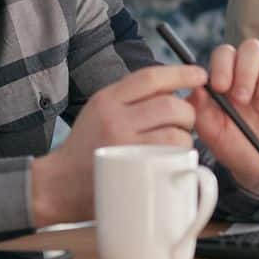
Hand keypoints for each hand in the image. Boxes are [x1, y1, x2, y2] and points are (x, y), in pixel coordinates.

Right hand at [31, 65, 206, 225]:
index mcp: (107, 98)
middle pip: (169, 104)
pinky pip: (170, 155)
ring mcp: (123, 144)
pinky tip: (172, 159)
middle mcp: (114, 117)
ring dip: (186, 137)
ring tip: (177, 144)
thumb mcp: (99, 111)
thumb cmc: (85, 148)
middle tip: (185, 123)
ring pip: (175, 131)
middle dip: (187, 112)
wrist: (59, 185)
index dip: (181, 73)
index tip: (199, 75)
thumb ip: (129, 99)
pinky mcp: (131, 169)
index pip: (151, 77)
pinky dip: (180, 156)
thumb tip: (173, 91)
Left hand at [191, 40, 258, 197]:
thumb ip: (200, 108)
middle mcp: (257, 74)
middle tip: (241, 99)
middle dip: (245, 70)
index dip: (223, 64)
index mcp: (232, 77)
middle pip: (253, 47)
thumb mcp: (212, 131)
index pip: (226, 53)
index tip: (220, 87)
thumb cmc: (235, 147)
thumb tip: (196, 86)